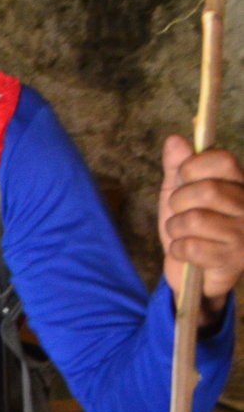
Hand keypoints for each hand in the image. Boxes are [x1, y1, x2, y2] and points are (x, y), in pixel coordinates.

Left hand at [160, 138, 243, 306]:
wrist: (194, 271)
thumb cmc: (189, 226)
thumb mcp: (178, 191)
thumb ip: (176, 166)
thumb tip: (175, 139)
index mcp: (239, 185)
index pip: (224, 160)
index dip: (193, 166)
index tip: (184, 178)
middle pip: (206, 190)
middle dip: (178, 201)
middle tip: (179, 211)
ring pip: (195, 220)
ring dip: (175, 228)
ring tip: (181, 233)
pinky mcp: (234, 260)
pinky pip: (192, 247)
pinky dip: (178, 250)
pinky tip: (185, 252)